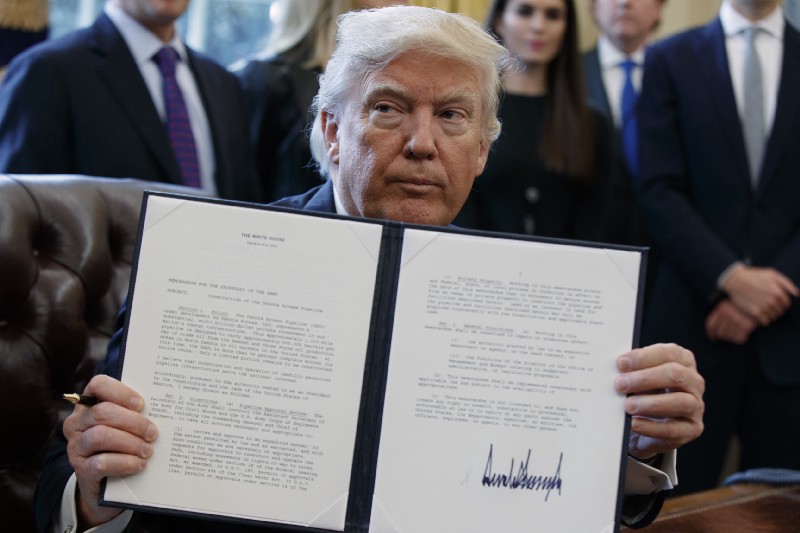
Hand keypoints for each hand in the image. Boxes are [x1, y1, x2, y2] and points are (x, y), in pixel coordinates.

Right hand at [63, 375, 157, 527]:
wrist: (104, 485)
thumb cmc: (120, 446)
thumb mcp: (124, 426)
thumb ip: (134, 414)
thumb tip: (161, 409)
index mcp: (89, 405)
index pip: (98, 385)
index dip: (121, 392)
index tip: (141, 405)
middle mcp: (77, 423)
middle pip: (103, 412)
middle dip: (133, 422)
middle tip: (153, 433)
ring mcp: (76, 447)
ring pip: (100, 436)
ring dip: (130, 443)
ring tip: (148, 450)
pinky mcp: (81, 470)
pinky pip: (101, 463)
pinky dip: (125, 462)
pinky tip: (139, 465)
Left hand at [615, 344, 704, 459]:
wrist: (650, 422)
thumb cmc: (644, 390)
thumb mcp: (639, 376)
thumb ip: (631, 370)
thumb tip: (614, 368)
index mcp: (682, 361)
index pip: (669, 353)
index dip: (644, 357)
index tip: (621, 363)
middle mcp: (694, 382)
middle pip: (676, 375)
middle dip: (645, 379)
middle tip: (620, 385)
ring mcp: (696, 406)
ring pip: (680, 402)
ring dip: (651, 403)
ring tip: (628, 406)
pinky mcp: (692, 429)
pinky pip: (674, 429)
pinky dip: (652, 427)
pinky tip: (635, 424)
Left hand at [705, 299, 756, 344]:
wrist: (763, 300)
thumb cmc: (745, 303)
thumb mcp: (730, 304)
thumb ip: (721, 314)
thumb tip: (712, 334)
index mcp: (722, 307)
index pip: (711, 325)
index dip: (711, 333)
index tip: (713, 338)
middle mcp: (728, 313)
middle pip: (720, 333)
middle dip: (722, 336)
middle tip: (726, 336)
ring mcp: (737, 319)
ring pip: (728, 337)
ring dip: (731, 337)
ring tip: (736, 332)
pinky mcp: (747, 326)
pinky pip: (739, 339)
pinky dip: (740, 338)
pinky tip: (743, 334)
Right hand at [722, 265, 797, 325]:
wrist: (735, 280)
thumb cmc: (754, 276)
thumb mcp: (772, 274)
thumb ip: (787, 283)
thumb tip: (796, 293)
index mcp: (779, 292)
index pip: (787, 304)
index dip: (782, 303)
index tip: (774, 300)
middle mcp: (773, 301)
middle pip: (781, 312)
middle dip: (776, 309)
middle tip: (767, 304)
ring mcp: (764, 307)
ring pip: (774, 318)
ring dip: (770, 314)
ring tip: (762, 308)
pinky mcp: (755, 313)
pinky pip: (766, 322)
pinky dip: (764, 319)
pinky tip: (758, 313)